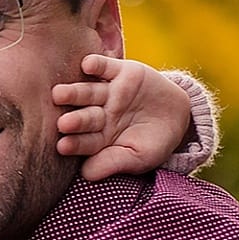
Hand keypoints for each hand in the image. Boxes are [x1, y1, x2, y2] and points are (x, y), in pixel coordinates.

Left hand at [53, 56, 195, 180]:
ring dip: (74, 92)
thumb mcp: (138, 158)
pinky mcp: (120, 71)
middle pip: (83, 116)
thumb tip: (86, 175)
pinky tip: (86, 65)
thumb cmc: (154, 144)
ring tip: (59, 93)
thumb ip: (112, 163)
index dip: (74, 144)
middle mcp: (99, 114)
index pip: (84, 141)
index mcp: (98, 137)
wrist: (179, 116)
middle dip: (73, 119)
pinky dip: (96, 64)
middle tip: (62, 123)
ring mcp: (108, 92)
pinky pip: (105, 67)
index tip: (63, 147)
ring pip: (88, 91)